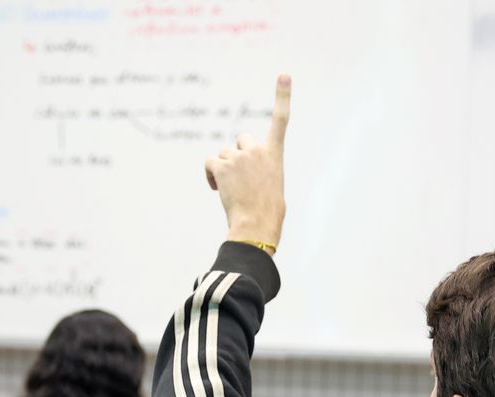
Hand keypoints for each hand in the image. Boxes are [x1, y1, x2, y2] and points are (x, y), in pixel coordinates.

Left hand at [205, 74, 290, 247]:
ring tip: (232, 189)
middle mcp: (258, 150)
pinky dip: (211, 175)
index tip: (284, 75)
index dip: (282, 96)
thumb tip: (246, 180)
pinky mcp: (223, 165)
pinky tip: (218, 189)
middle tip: (241, 177)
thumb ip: (261, 170)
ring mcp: (239, 156)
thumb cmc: (267, 212)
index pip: (281, 119)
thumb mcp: (271, 184)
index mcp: (275, 153)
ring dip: (224, 169)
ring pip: (224, 155)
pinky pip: (210, 163)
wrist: (257, 223)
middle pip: (241, 140)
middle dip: (238, 154)